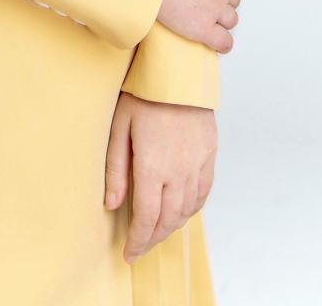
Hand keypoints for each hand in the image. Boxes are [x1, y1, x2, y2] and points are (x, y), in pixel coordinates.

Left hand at [103, 92, 216, 262]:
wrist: (177, 69)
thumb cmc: (142, 92)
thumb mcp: (119, 126)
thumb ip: (115, 168)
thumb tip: (112, 204)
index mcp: (153, 165)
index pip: (147, 217)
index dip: (138, 240)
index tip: (129, 253)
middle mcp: (179, 170)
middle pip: (168, 219)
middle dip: (153, 238)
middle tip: (140, 247)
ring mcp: (198, 163)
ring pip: (187, 209)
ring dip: (172, 225)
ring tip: (156, 231)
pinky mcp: (209, 153)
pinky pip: (203, 191)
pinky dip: (192, 208)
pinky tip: (181, 211)